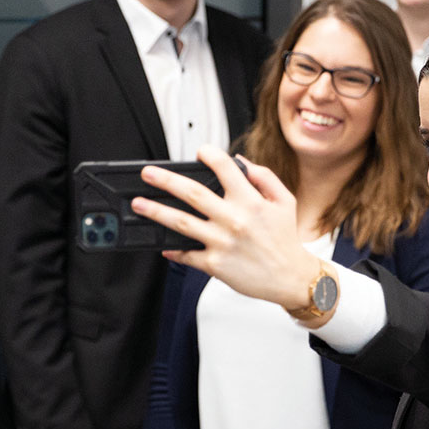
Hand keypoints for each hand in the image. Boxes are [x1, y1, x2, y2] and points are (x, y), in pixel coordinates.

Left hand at [131, 146, 317, 309]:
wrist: (290, 277)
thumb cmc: (285, 239)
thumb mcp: (283, 201)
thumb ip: (263, 177)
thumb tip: (239, 160)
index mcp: (250, 201)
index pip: (224, 168)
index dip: (209, 154)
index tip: (199, 151)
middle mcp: (233, 219)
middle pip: (192, 193)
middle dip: (165, 180)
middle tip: (148, 173)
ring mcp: (221, 242)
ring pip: (181, 222)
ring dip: (156, 211)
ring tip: (139, 203)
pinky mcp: (215, 264)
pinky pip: (186, 254)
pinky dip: (172, 248)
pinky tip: (162, 242)